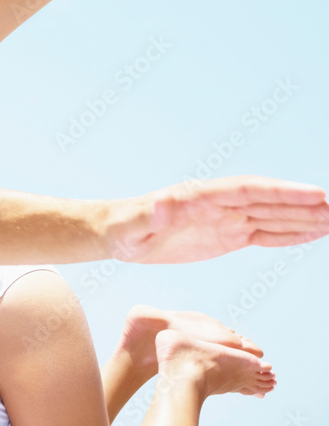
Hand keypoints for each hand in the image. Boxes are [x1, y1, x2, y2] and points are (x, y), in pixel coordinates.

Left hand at [114, 175, 328, 263]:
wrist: (116, 234)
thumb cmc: (122, 228)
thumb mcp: (132, 225)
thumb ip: (149, 216)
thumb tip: (162, 204)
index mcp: (199, 197)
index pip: (248, 191)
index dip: (282, 192)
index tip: (316, 195)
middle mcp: (217, 203)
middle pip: (268, 200)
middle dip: (304, 203)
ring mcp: (224, 218)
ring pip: (272, 216)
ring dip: (304, 217)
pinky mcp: (225, 235)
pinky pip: (263, 233)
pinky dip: (289, 233)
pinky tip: (312, 232)